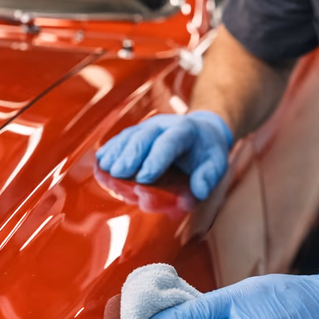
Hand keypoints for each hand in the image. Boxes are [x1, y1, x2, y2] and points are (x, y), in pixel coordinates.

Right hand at [96, 111, 232, 199]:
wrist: (202, 131)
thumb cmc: (207, 153)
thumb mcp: (216, 164)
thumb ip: (207, 178)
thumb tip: (198, 192)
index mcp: (185, 131)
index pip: (169, 143)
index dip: (155, 160)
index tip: (144, 178)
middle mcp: (164, 125)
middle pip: (143, 137)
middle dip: (130, 155)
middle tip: (118, 173)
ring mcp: (148, 127)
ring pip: (129, 136)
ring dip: (116, 153)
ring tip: (106, 168)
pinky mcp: (138, 132)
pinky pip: (122, 139)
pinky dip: (111, 149)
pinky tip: (102, 160)